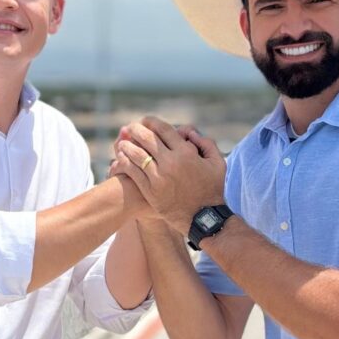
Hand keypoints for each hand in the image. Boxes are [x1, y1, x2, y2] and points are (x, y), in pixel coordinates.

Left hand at [113, 116, 225, 233]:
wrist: (205, 218)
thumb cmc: (213, 189)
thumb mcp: (217, 163)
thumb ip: (205, 143)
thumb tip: (188, 132)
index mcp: (186, 152)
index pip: (163, 130)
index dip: (152, 122)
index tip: (145, 121)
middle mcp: (171, 162)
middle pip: (147, 139)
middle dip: (136, 130)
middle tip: (129, 128)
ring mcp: (159, 177)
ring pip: (136, 154)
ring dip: (127, 145)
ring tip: (122, 142)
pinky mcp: (151, 191)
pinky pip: (133, 172)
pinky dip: (125, 162)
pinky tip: (121, 158)